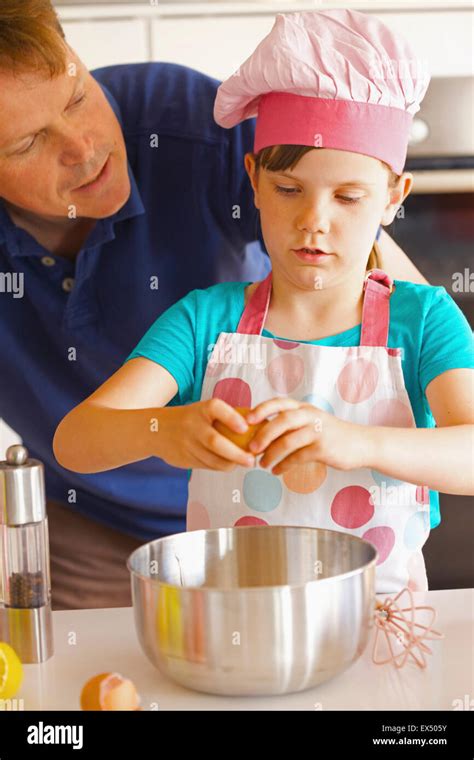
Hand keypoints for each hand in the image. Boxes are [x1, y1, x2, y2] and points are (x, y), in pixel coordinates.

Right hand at [154, 399, 255, 470]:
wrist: (157, 430)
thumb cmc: (193, 419)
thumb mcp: (204, 410)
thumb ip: (226, 416)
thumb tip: (259, 425)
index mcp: (200, 409)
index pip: (216, 409)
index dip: (232, 418)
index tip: (246, 428)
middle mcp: (192, 425)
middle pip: (215, 441)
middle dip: (236, 454)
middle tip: (252, 460)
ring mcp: (186, 443)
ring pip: (212, 459)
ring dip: (230, 464)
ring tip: (245, 463)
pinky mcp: (183, 458)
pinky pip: (206, 465)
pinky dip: (220, 466)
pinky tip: (230, 464)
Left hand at [246, 398, 370, 473]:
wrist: (362, 444)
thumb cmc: (330, 434)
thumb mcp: (312, 422)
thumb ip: (291, 424)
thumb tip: (260, 433)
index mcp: (304, 408)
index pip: (280, 402)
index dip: (262, 409)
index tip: (247, 420)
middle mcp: (310, 416)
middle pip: (281, 421)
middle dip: (263, 435)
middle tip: (251, 448)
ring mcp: (318, 432)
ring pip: (288, 441)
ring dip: (271, 454)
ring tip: (262, 464)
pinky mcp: (323, 449)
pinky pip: (297, 457)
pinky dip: (283, 466)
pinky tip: (276, 471)